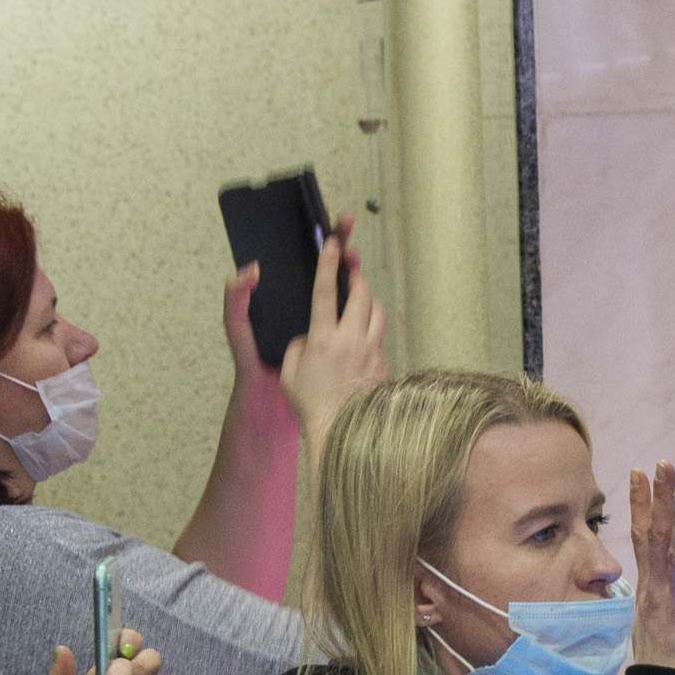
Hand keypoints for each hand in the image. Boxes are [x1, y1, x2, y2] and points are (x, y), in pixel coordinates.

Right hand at [278, 222, 387, 460]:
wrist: (343, 432)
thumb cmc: (311, 405)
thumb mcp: (290, 373)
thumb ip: (298, 346)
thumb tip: (309, 337)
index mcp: (324, 339)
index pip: (327, 291)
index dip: (329, 263)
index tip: (333, 242)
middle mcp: (352, 339)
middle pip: (362, 293)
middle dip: (357, 275)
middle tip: (352, 266)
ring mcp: (372, 350)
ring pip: (377, 311)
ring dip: (369, 300)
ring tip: (359, 299)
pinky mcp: (384, 363)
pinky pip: (380, 338)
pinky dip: (371, 332)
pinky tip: (362, 341)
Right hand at [626, 461, 674, 674]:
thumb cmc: (661, 651)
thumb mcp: (646, 611)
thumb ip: (652, 582)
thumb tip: (650, 562)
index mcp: (650, 584)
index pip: (643, 535)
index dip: (641, 503)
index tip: (638, 472)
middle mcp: (660, 588)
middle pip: (658, 536)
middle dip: (660, 498)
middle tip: (663, 464)